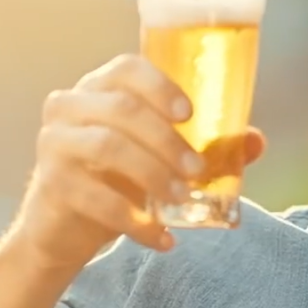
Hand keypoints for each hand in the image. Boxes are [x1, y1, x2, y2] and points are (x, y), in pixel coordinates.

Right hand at [11, 54, 266, 272]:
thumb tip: (255, 141)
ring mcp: (55, 143)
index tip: (191, 113)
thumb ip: (205, 145)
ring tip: (182, 199)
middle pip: (123, 109)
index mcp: (100, 88)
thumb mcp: (159, 158)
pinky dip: (136, 221)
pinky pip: (96, 198)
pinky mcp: (51, 184)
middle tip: (198, 170)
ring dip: (153, 174)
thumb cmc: (117, 178)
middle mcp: (70, 107)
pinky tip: (162, 238)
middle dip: (168, 140)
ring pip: (108, 147)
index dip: (160, 86)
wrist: (65, 227)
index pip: (127, 68)